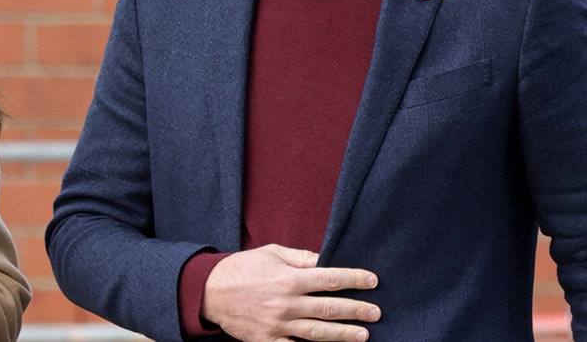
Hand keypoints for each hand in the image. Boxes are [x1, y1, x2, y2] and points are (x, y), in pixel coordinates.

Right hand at [202, 244, 379, 341]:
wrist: (210, 291)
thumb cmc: (242, 269)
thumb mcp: (271, 253)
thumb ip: (301, 258)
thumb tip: (326, 260)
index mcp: (288, 279)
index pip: (330, 278)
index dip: (354, 279)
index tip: (373, 280)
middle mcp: (286, 303)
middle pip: (329, 308)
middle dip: (356, 310)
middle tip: (376, 312)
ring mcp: (278, 325)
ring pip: (318, 332)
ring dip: (343, 334)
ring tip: (364, 335)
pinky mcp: (268, 341)